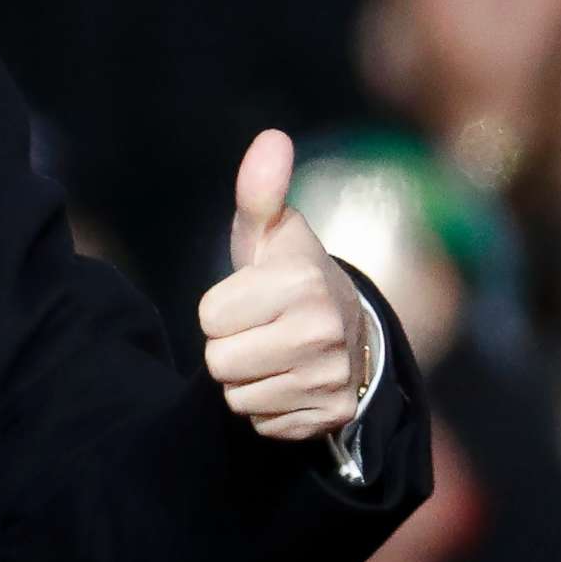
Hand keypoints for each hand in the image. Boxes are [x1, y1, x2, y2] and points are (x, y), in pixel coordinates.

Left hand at [200, 130, 370, 441]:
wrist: (351, 333)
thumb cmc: (291, 277)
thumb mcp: (271, 234)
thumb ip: (259, 193)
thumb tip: (271, 139)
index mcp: (303, 282)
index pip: (209, 317)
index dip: (221, 309)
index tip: (252, 299)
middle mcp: (323, 331)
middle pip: (218, 361)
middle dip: (229, 346)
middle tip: (262, 330)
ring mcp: (330, 379)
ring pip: (237, 395)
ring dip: (246, 379)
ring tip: (276, 354)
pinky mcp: (329, 417)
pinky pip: (261, 422)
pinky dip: (268, 407)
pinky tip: (291, 382)